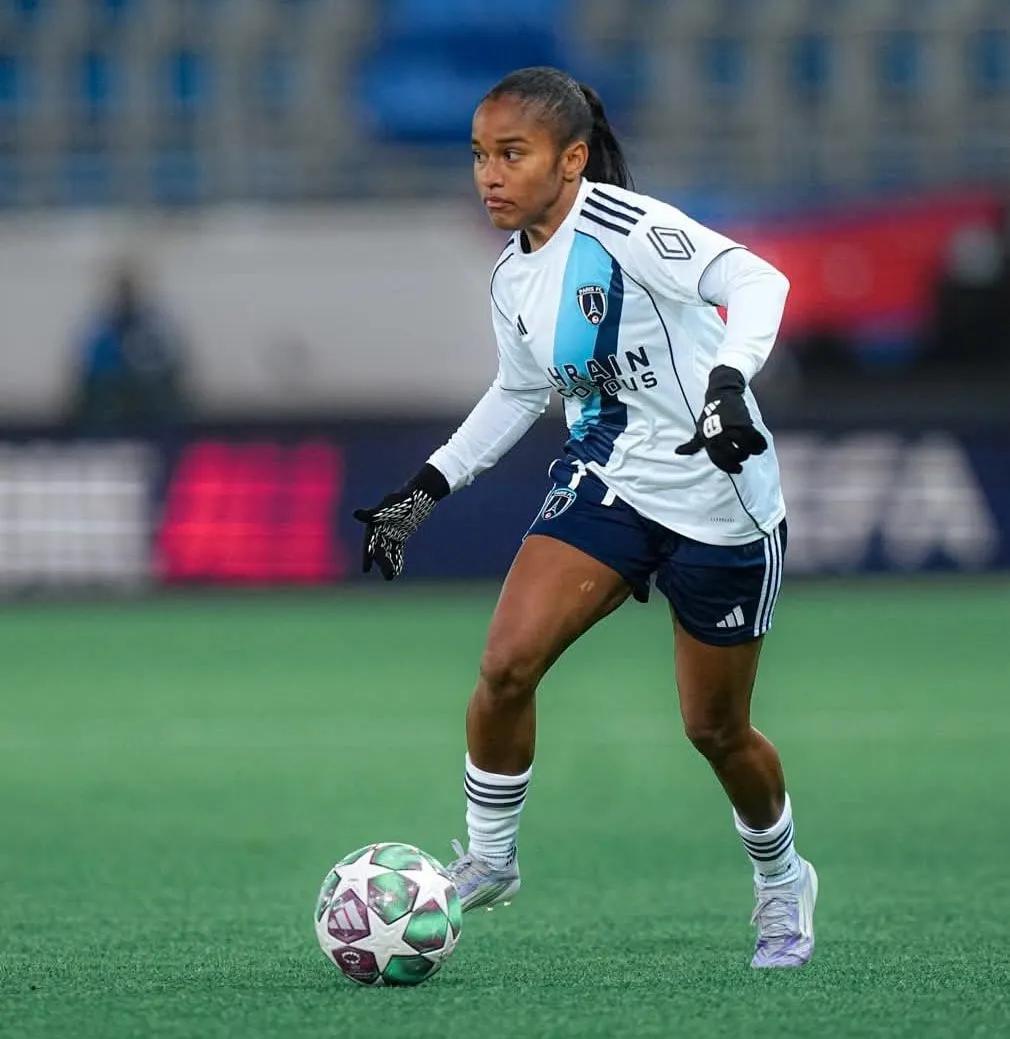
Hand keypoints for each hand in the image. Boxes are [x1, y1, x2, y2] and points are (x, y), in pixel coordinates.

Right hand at [352, 464, 449, 579]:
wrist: (418, 495)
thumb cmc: (402, 499)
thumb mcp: (388, 507)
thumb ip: (372, 514)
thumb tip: (355, 514)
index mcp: (375, 523)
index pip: (370, 543)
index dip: (367, 556)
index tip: (366, 569)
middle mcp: (381, 529)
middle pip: (380, 549)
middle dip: (382, 563)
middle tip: (388, 576)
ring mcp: (391, 532)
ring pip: (388, 551)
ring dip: (389, 563)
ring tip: (390, 577)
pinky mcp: (400, 534)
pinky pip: (396, 549)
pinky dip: (396, 559)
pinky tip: (397, 570)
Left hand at [676, 365, 766, 474]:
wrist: (721, 393)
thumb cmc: (709, 414)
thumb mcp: (699, 429)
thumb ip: (692, 444)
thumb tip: (678, 452)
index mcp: (708, 440)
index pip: (718, 460)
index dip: (729, 467)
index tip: (738, 470)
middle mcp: (719, 436)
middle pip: (733, 456)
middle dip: (741, 458)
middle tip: (744, 456)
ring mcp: (731, 429)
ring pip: (745, 449)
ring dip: (751, 452)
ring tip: (753, 450)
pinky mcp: (744, 423)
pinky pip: (755, 439)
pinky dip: (760, 444)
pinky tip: (761, 446)